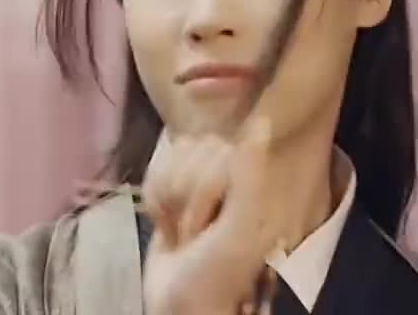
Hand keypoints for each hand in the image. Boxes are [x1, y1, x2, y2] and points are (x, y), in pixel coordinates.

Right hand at [141, 118, 280, 314]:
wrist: (179, 307)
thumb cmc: (216, 276)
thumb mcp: (239, 231)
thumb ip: (251, 177)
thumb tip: (263, 121)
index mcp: (254, 179)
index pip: (217, 148)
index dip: (206, 185)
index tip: (212, 222)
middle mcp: (231, 172)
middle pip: (192, 148)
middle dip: (187, 195)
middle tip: (197, 234)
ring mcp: (201, 178)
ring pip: (172, 156)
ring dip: (169, 199)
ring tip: (183, 231)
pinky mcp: (175, 187)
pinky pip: (155, 169)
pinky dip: (155, 201)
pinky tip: (167, 225)